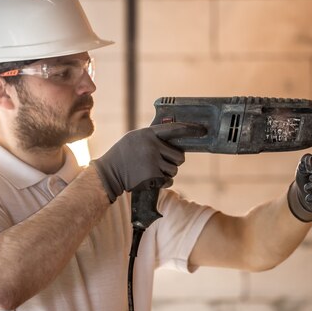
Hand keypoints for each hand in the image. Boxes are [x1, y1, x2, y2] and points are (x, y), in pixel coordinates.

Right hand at [91, 122, 205, 201]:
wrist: (109, 173)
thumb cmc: (122, 154)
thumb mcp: (135, 138)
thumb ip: (153, 137)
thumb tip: (174, 141)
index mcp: (148, 134)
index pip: (175, 129)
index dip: (190, 129)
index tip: (202, 130)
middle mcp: (152, 147)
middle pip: (179, 156)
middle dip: (175, 161)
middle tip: (164, 161)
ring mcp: (153, 162)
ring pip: (174, 170)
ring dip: (168, 172)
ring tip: (153, 170)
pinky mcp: (153, 177)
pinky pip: (169, 180)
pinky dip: (163, 181)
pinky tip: (151, 177)